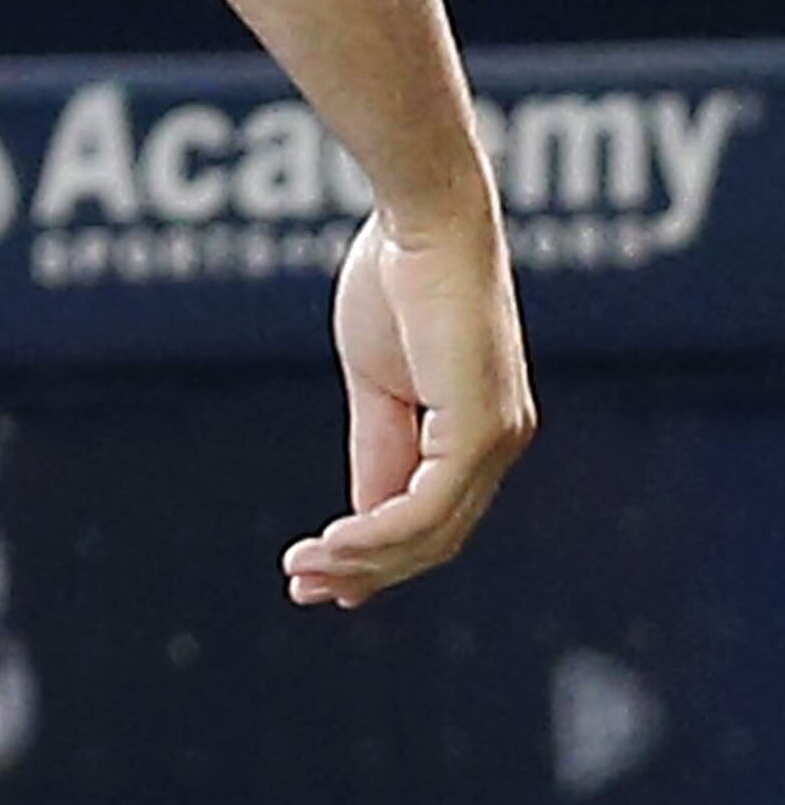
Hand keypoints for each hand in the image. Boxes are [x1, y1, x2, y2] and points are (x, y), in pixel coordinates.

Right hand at [283, 205, 534, 607]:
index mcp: (479, 428)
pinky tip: (335, 543)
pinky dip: (378, 532)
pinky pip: (428, 505)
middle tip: (303, 586)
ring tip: (303, 568)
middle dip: (367, 570)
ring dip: (364, 559)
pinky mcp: (482, 430)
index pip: (431, 512)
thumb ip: (378, 444)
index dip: (376, 552)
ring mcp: (497, 438)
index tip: (321, 574)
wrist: (423, 219)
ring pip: (433, 533)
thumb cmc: (398, 277)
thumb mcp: (377, 378)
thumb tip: (363, 514)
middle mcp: (500, 442)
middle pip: (435, 536)